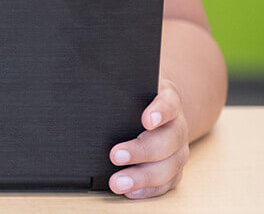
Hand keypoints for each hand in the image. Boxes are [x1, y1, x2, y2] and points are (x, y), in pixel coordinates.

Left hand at [108, 78, 189, 198]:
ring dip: (143, 177)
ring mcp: (178, 149)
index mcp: (168, 99)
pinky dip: (149, 190)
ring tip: (117, 182)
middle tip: (115, 155)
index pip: (169, 103)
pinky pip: (167, 183)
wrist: (159, 106)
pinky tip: (131, 192)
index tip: (146, 119)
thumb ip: (116, 78)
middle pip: (169, 140)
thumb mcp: (130, 79)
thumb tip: (89, 77)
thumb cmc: (137, 92)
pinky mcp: (174, 168)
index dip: (160, 111)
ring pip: (169, 166)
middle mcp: (177, 125)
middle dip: (142, 150)